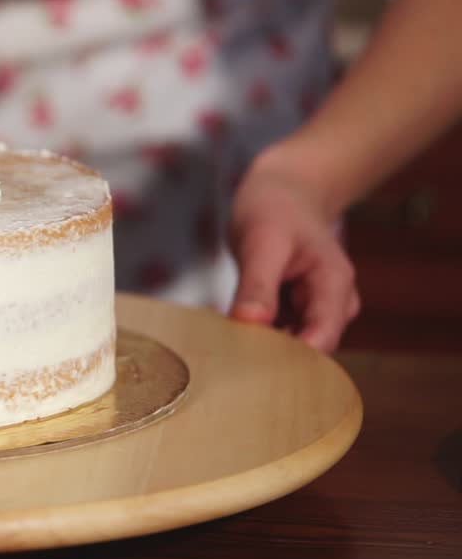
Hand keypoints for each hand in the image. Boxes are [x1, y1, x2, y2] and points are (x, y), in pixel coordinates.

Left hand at [228, 163, 359, 352]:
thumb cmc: (275, 210)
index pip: (322, 339)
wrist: (281, 194)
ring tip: (225, 345)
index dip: (290, 358)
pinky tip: (229, 334)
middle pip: (307, 350)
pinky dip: (254, 336)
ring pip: (289, 346)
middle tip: (229, 360)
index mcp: (334, 286)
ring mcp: (313, 311)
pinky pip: (275, 335)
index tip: (251, 364)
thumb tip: (250, 324)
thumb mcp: (263, 242)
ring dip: (260, 348)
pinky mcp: (293, 313)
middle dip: (272, 357)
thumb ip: (258, 284)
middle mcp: (331, 304)